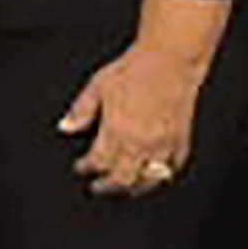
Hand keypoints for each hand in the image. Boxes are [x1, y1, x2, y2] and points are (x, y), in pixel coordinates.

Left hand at [57, 36, 203, 198]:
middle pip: (122, 179)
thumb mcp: (98, 86)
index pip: (98, 162)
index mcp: (118, 130)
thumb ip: (81, 110)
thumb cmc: (135, 70)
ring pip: (149, 181)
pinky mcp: (181, 141)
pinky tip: (154, 175)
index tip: (81, 168)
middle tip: (98, 187)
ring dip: (134, 187)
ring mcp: (164, 145)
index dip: (86, 168)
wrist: (170, 60)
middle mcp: (141, 142)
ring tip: (124, 187)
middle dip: (107, 186)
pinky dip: (162, 176)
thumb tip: (66, 127)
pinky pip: (173, 169)